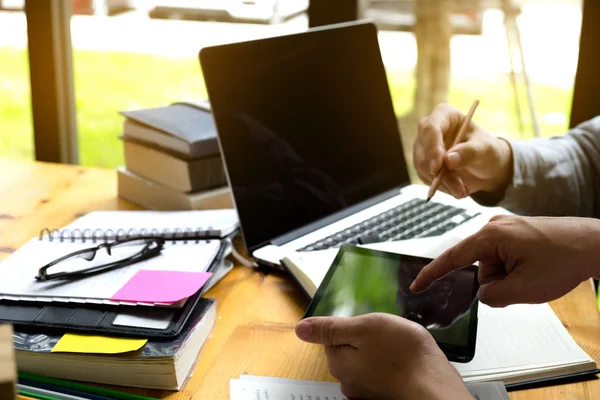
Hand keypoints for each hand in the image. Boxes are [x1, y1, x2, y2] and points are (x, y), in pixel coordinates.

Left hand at [295, 313, 470, 399]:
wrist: (435, 386)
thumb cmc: (403, 355)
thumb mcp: (363, 328)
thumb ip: (331, 328)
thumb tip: (300, 328)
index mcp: (338, 362)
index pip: (332, 335)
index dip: (352, 325)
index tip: (369, 325)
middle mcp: (348, 381)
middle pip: (349, 348)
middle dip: (366, 338)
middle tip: (387, 335)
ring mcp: (366, 390)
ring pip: (366, 359)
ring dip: (380, 351)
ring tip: (398, 346)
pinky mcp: (384, 393)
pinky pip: (381, 371)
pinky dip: (390, 364)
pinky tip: (403, 360)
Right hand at [411, 215, 599, 306]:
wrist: (594, 243)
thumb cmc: (565, 258)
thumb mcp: (524, 289)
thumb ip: (492, 296)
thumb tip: (484, 293)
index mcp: (491, 236)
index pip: (452, 258)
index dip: (432, 274)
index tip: (417, 284)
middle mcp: (494, 227)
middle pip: (479, 267)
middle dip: (498, 281)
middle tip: (526, 281)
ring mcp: (505, 228)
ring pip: (493, 266)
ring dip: (510, 277)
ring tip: (536, 271)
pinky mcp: (515, 232)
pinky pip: (504, 258)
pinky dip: (516, 269)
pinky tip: (535, 266)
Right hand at [413, 103, 512, 198]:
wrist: (484, 166)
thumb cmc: (487, 150)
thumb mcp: (485, 149)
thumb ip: (469, 152)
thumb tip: (449, 160)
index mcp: (444, 115)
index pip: (431, 128)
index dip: (432, 147)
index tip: (438, 167)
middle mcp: (429, 129)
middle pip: (423, 149)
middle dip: (438, 172)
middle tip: (457, 187)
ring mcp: (424, 147)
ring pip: (423, 166)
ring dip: (441, 183)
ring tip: (462, 191)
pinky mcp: (423, 164)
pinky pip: (425, 177)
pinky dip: (440, 187)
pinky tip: (456, 189)